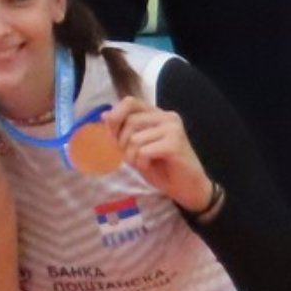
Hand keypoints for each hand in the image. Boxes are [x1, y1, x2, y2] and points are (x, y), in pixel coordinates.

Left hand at [111, 98, 214, 213]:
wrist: (187, 188)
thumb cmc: (162, 168)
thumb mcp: (136, 147)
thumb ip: (123, 130)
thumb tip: (104, 115)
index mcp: (157, 114)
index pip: (130, 102)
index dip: (116, 117)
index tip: (114, 137)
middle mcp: (167, 117)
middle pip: (130, 121)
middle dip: (122, 143)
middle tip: (132, 157)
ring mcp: (173, 129)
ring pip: (134, 138)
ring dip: (132, 156)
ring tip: (143, 163)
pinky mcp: (175, 144)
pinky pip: (143, 151)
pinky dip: (141, 162)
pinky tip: (150, 166)